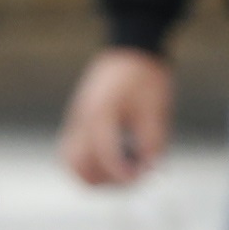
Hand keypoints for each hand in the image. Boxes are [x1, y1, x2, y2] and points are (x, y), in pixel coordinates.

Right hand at [59, 50, 175, 187]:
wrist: (133, 49)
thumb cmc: (147, 77)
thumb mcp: (157, 110)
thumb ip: (152, 143)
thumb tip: (150, 171)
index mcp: (101, 114)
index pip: (105, 158)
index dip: (125, 175)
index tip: (143, 176)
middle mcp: (82, 119)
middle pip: (80, 168)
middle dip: (108, 180)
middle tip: (133, 175)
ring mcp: (76, 119)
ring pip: (71, 162)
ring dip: (96, 174)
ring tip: (124, 169)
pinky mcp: (77, 120)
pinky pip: (72, 150)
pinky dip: (89, 162)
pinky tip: (114, 160)